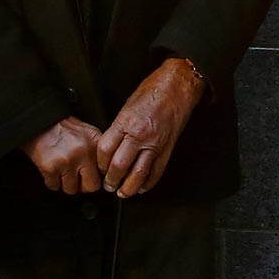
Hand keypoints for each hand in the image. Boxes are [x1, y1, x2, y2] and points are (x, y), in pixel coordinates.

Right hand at [22, 116, 103, 194]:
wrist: (39, 122)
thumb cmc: (63, 129)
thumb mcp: (87, 134)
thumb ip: (97, 152)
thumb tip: (104, 173)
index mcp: (95, 142)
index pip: (105, 172)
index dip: (96, 176)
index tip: (91, 175)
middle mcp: (84, 152)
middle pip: (92, 186)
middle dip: (83, 185)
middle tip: (77, 179)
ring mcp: (67, 161)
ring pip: (72, 189)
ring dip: (66, 184)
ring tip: (62, 171)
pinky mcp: (51, 168)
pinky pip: (54, 186)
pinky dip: (52, 181)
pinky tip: (52, 170)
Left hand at [96, 58, 204, 198]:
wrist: (178, 87)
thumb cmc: (153, 91)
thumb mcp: (127, 106)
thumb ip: (118, 127)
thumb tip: (110, 145)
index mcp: (125, 123)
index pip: (105, 150)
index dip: (100, 162)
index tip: (100, 167)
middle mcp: (139, 135)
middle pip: (118, 166)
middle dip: (111, 179)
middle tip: (108, 185)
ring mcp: (154, 144)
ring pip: (138, 174)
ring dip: (128, 187)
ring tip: (122, 192)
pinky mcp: (167, 149)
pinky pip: (156, 172)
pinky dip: (148, 183)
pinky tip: (141, 187)